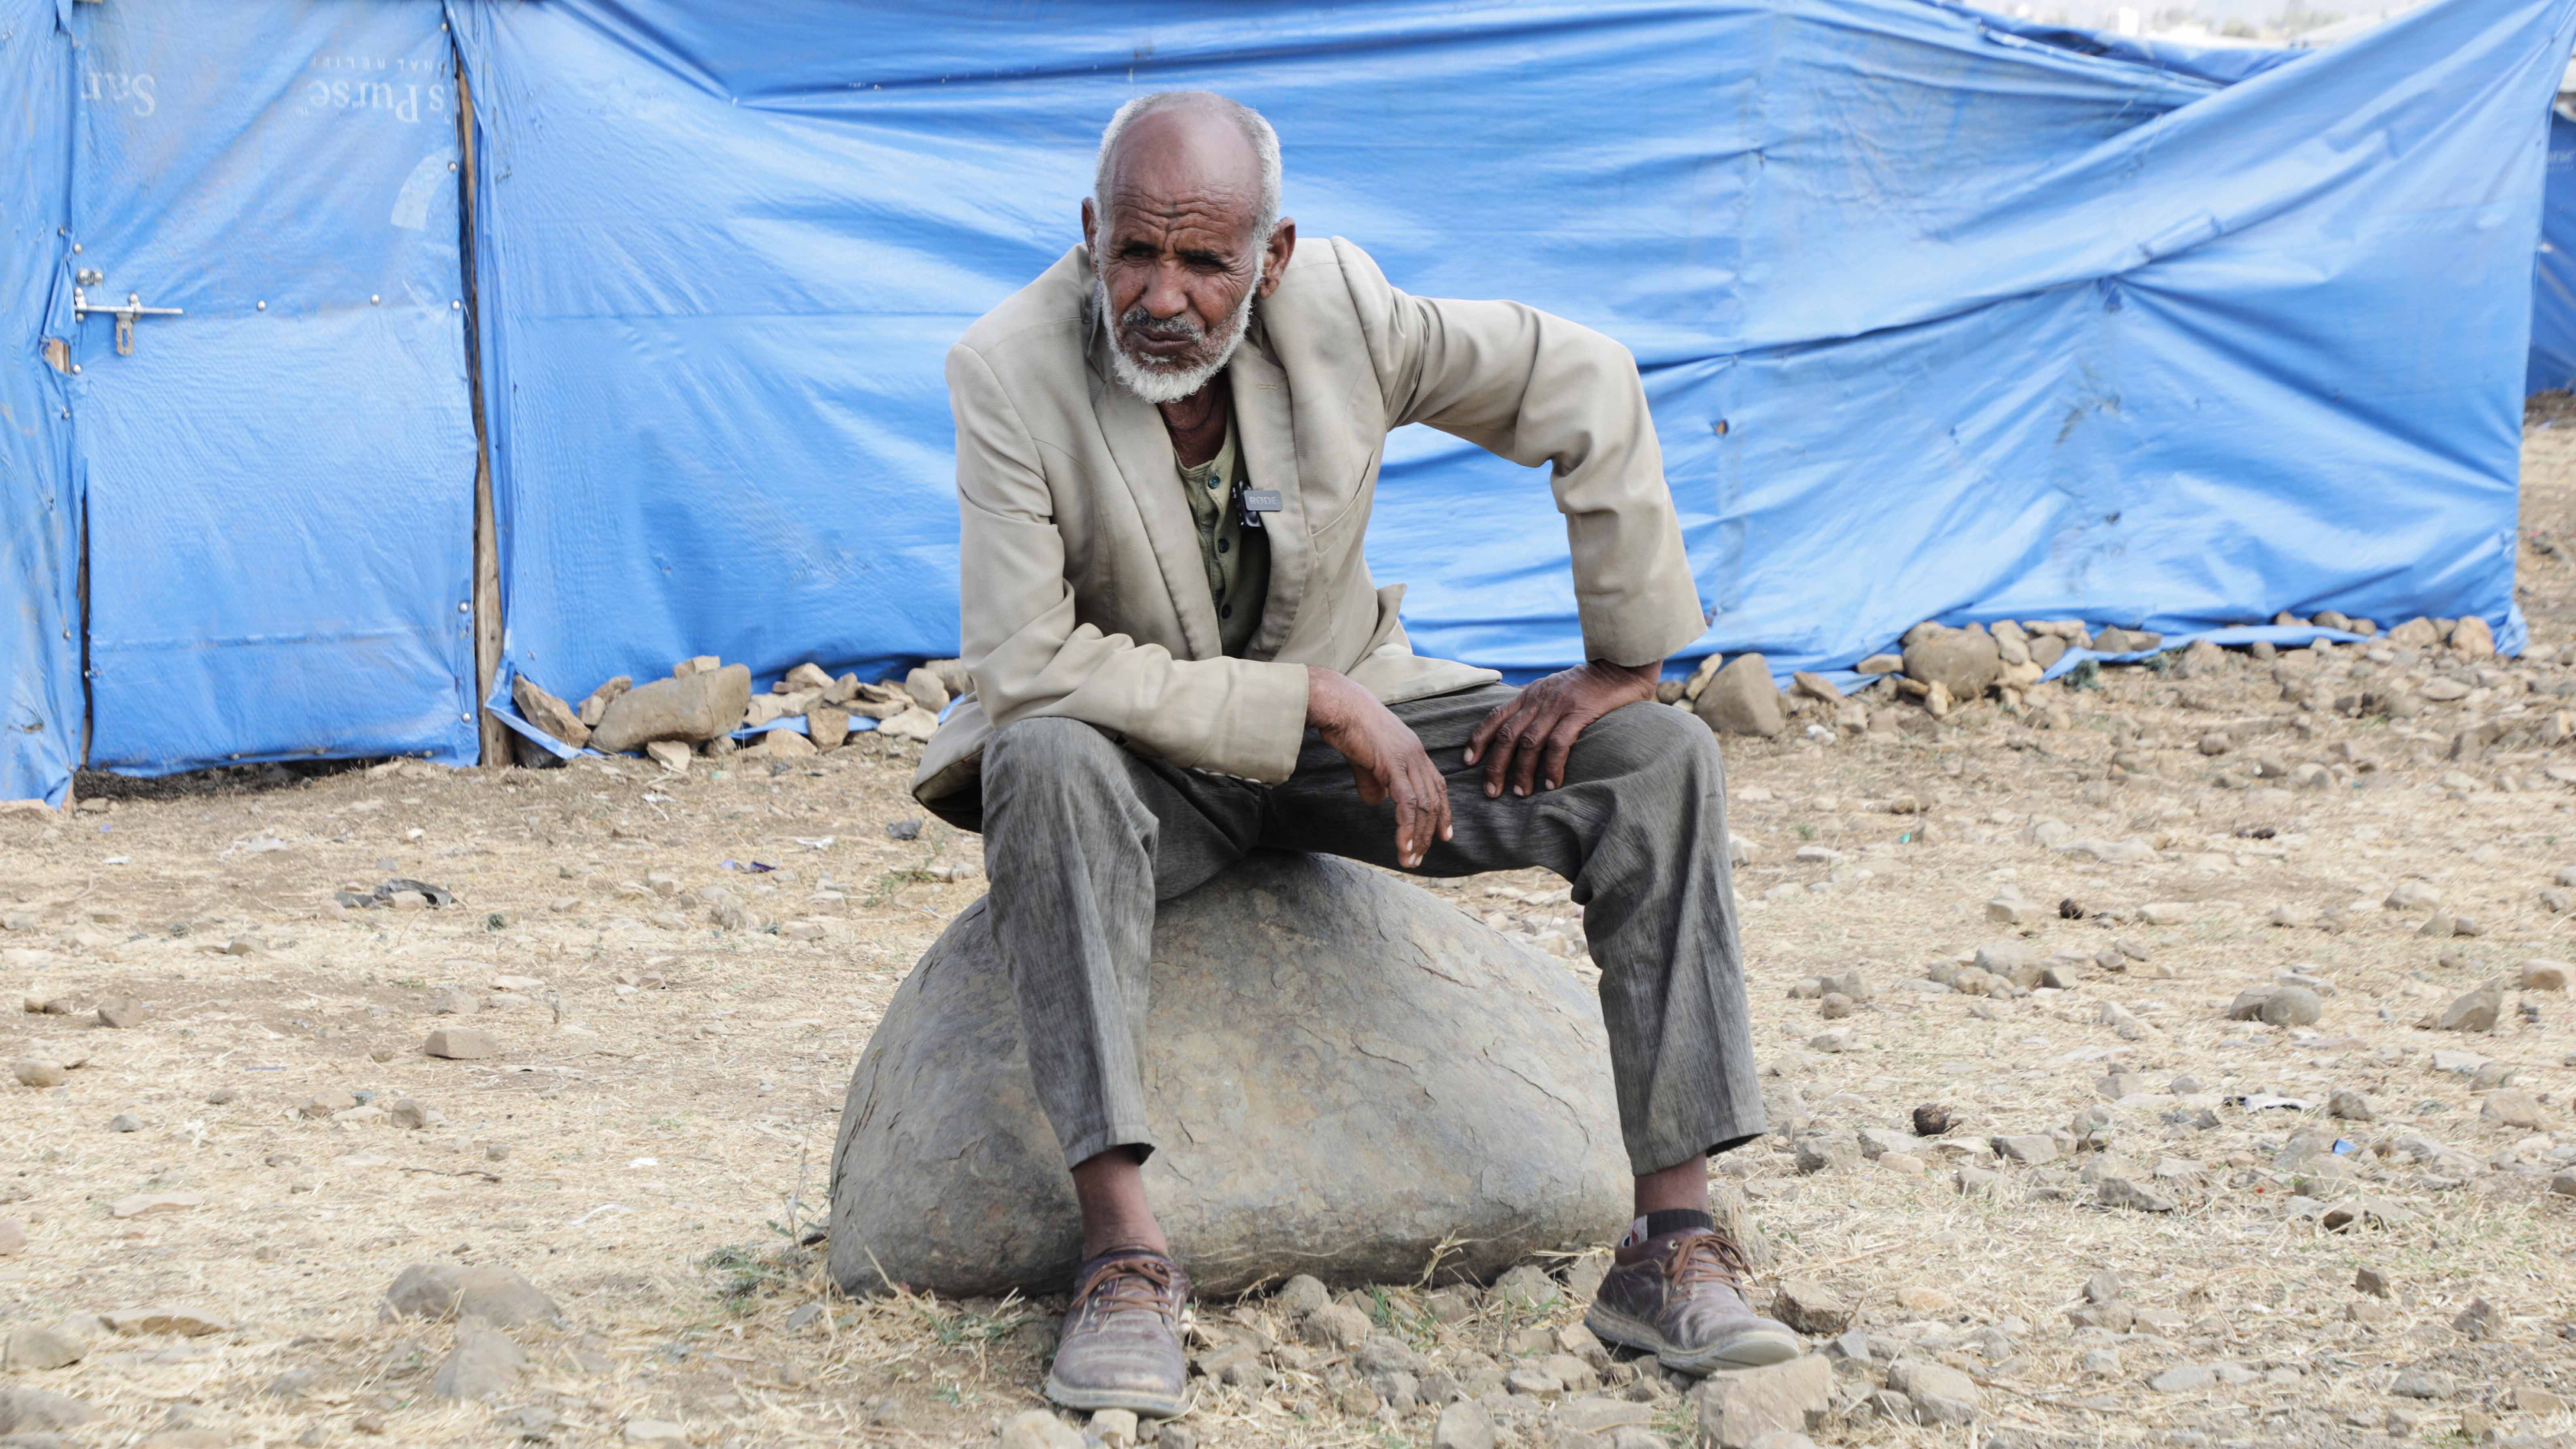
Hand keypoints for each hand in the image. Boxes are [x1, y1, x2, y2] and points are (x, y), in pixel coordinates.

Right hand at [1306, 667, 1451, 867]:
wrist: (1338, 705)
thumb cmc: (1348, 726)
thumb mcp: (1365, 759)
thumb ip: (1374, 781)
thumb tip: (1376, 802)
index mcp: (1413, 752)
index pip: (1437, 786)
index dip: (1443, 812)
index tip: (1444, 835)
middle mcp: (1417, 755)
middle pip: (1433, 800)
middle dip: (1430, 832)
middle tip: (1421, 857)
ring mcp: (1408, 760)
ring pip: (1423, 806)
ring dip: (1418, 836)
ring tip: (1410, 859)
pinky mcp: (1393, 765)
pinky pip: (1407, 804)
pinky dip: (1407, 828)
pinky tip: (1403, 845)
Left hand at [1465, 660, 1660, 797]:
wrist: (1621, 664)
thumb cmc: (1590, 684)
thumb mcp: (1556, 689)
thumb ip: (1539, 707)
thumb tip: (1524, 735)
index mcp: (1530, 694)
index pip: (1496, 716)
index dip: (1479, 739)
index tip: (1469, 761)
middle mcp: (1539, 698)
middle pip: (1507, 735)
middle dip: (1495, 765)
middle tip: (1491, 791)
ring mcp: (1558, 705)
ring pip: (1529, 742)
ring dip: (1522, 771)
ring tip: (1521, 793)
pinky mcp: (1580, 712)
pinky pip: (1559, 743)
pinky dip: (1552, 766)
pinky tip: (1551, 784)